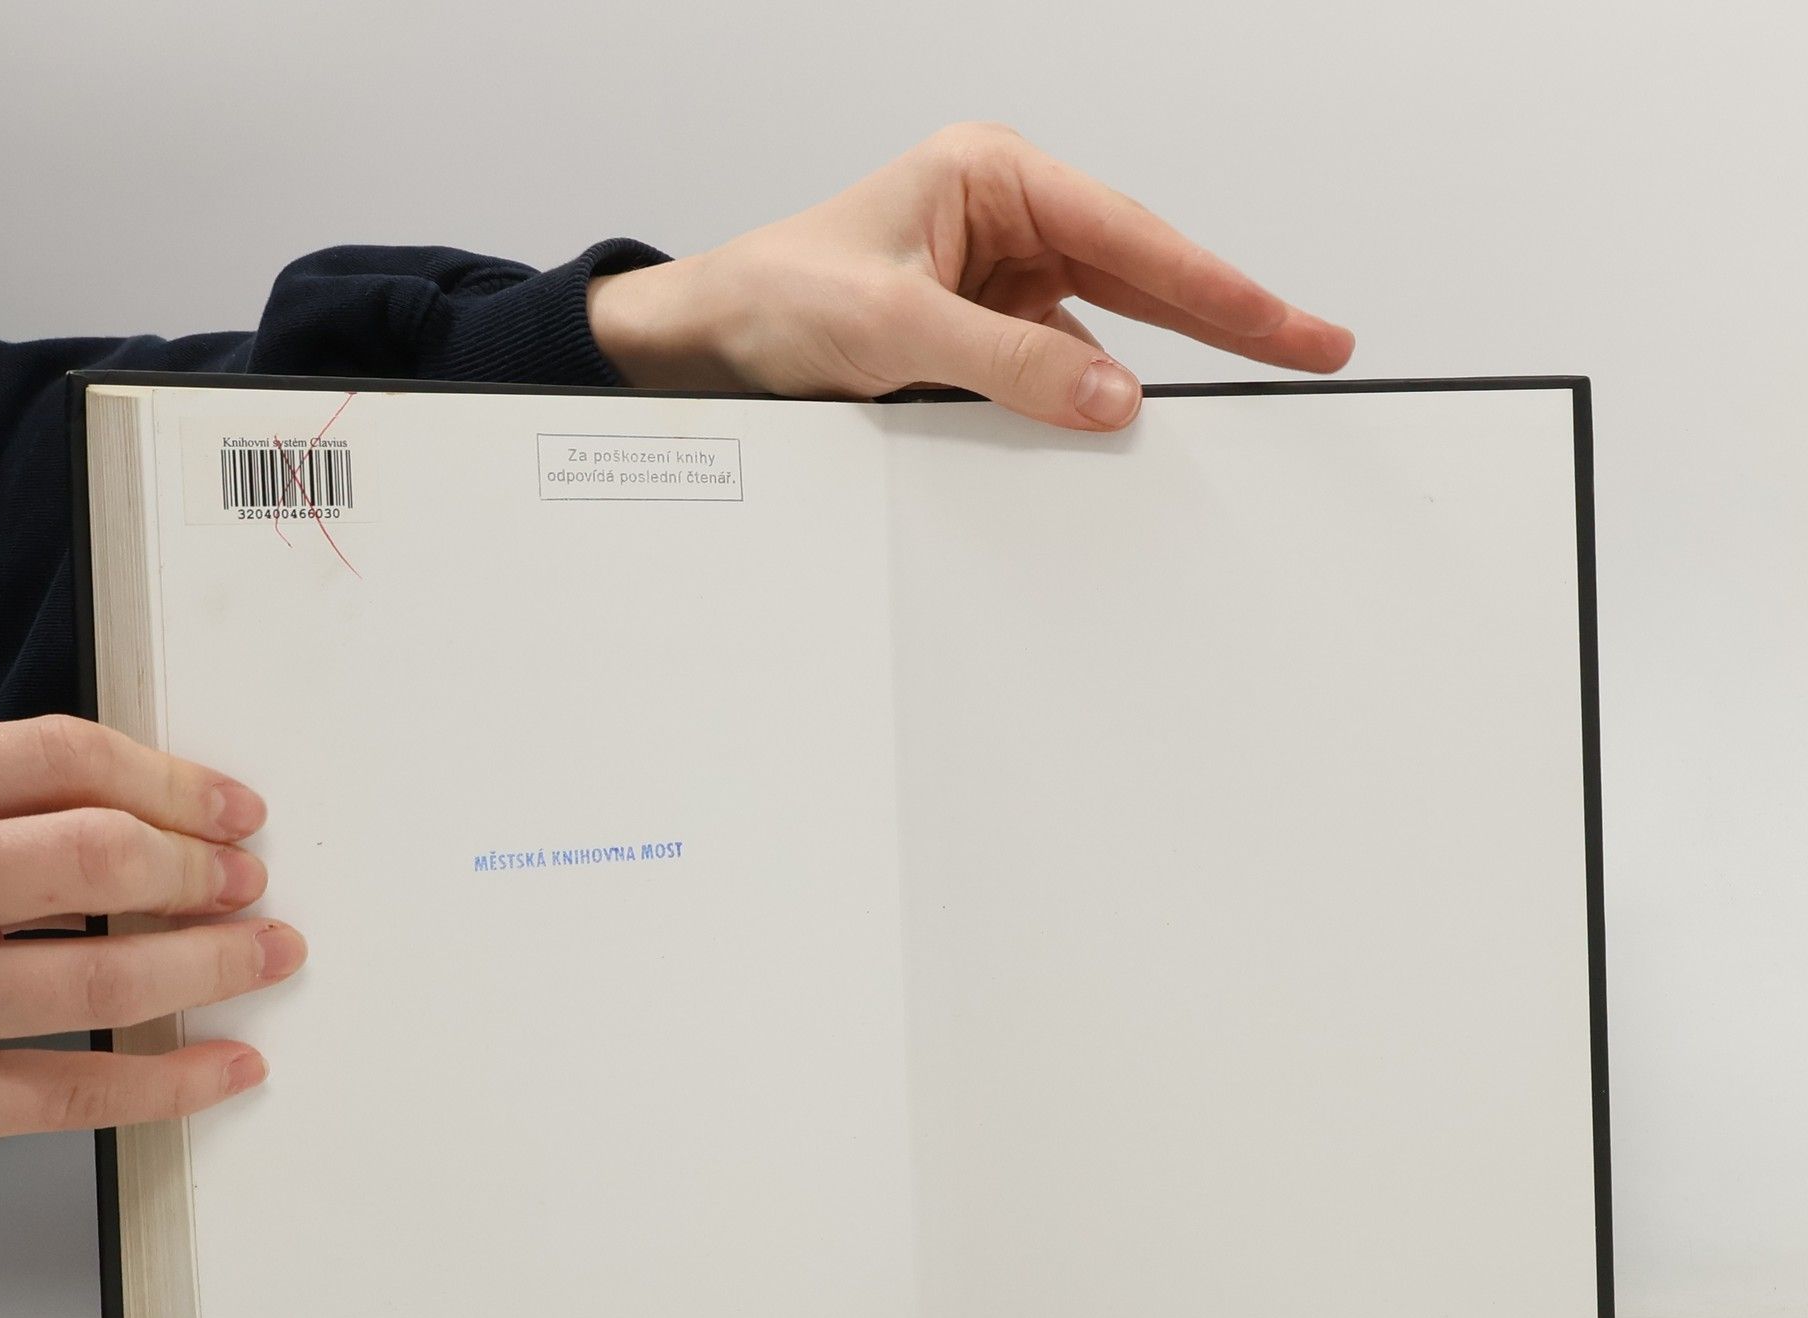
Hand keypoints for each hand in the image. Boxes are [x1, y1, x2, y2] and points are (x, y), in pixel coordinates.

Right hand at [0, 715, 305, 1169]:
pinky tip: (226, 1064)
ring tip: (267, 955)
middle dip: (198, 867)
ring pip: (102, 975)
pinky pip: (72, 1094)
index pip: (53, 759)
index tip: (228, 806)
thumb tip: (119, 810)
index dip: (168, 779)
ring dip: (213, 965)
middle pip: (92, 856)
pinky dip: (171, 1082)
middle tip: (249, 882)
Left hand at [588, 121, 1355, 430]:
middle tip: (1317, 350)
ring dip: (1146, 375)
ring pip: (1104, 332)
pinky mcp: (984, 337)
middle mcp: (1007, 222)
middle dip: (1227, 316)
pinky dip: (1082, 406)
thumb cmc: (778, 295)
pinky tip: (1109, 432)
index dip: (1221, 288)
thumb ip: (1008, 367)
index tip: (1291, 326)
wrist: (708, 342)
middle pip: (1143, 275)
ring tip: (1242, 391)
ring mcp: (1000, 281)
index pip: (1132, 238)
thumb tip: (1110, 400)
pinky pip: (1055, 374)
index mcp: (994, 178)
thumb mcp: (896, 330)